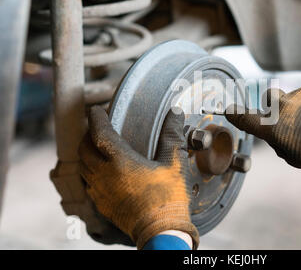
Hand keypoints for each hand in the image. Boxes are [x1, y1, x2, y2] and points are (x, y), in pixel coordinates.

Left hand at [79, 106, 198, 248]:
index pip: (99, 133)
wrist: (161, 231)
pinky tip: (102, 172)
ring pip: (83, 166)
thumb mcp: (173, 164)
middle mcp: (104, 175)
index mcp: (121, 162)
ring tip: (97, 147)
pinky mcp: (102, 205)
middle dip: (88, 135)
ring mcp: (100, 192)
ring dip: (87, 153)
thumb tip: (175, 113)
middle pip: (84, 149)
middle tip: (98, 127)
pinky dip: (90, 172)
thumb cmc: (168, 198)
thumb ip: (171, 136)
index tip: (97, 110)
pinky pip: (88, 184)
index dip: (96, 118)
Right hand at [226, 78, 300, 176]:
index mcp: (273, 127)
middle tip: (290, 118)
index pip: (245, 118)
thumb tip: (277, 133)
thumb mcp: (296, 157)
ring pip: (294, 95)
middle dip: (274, 106)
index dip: (236, 115)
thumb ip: (279, 142)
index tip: (229, 110)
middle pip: (269, 98)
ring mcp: (300, 91)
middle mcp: (282, 105)